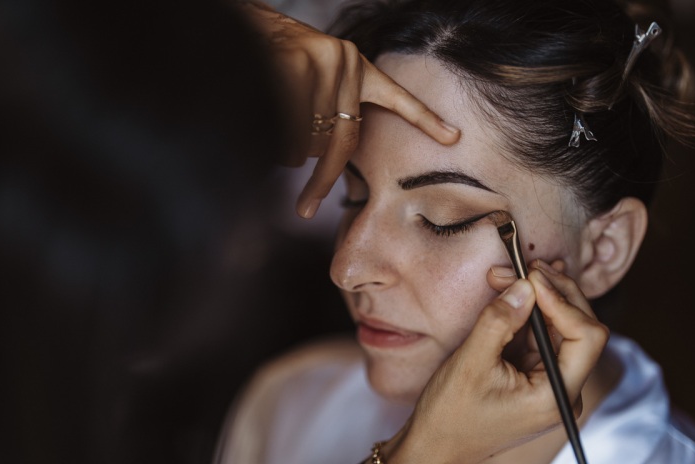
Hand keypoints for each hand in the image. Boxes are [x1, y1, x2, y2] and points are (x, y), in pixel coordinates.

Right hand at [241, 1, 460, 217]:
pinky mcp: (294, 68)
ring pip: (311, 144)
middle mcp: (346, 63)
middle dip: (321, 175)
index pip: (395, 99)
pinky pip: (290, 134)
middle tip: (306, 205)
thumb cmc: (275, 63)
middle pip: (340, 142)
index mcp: (355, 66)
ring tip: (273, 127)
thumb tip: (320, 157)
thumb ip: (328, 111)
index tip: (453, 137)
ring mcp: (322, 64)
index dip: (424, 120)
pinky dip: (276, 147)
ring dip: (289, 152)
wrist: (241, 28)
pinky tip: (266, 126)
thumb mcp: (313, 80)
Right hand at [386, 261, 608, 463]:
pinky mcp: (535, 378)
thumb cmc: (450, 416)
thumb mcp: (471, 362)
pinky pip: (541, 338)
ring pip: (561, 329)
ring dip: (539, 298)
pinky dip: (528, 313)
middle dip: (552, 293)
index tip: (532, 276)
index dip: (563, 300)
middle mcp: (563, 391)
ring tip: (510, 274)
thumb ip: (500, 321)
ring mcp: (550, 385)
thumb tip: (525, 286)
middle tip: (522, 267)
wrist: (433, 448)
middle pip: (580, 328)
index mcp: (556, 396)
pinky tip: (513, 293)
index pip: (587, 337)